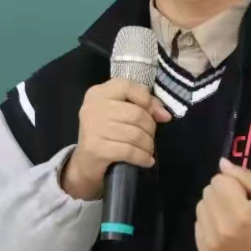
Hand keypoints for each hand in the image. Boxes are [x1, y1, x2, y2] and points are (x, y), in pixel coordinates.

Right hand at [61, 79, 171, 200]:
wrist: (85, 164)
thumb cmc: (106, 135)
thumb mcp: (121, 114)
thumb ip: (144, 106)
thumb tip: (165, 115)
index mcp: (99, 93)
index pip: (127, 86)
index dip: (147, 100)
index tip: (158, 115)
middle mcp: (93, 106)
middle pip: (135, 113)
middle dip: (150, 128)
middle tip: (150, 138)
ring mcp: (92, 127)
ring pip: (134, 134)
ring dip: (147, 145)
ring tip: (148, 150)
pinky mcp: (95, 148)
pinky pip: (129, 151)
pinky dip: (142, 157)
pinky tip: (146, 160)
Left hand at [195, 158, 250, 250]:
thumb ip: (246, 176)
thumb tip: (222, 163)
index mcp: (240, 212)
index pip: (219, 180)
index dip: (233, 184)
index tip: (246, 196)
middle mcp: (221, 228)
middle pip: (208, 192)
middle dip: (223, 194)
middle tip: (240, 208)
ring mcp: (210, 243)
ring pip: (200, 207)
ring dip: (214, 208)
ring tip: (232, 220)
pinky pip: (198, 225)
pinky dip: (210, 224)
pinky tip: (226, 232)